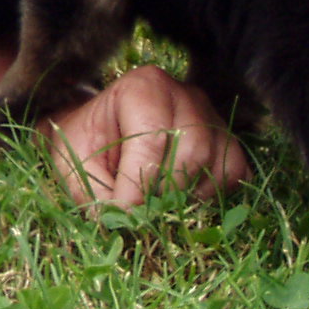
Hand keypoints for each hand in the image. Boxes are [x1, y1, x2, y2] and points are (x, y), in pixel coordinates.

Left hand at [42, 65, 249, 209]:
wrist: (100, 134)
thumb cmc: (87, 144)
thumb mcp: (75, 164)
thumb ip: (98, 193)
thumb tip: (129, 221)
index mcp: (144, 87)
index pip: (153, 138)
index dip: (139, 183)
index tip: (123, 212)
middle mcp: (186, 95)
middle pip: (194, 149)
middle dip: (166, 191)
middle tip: (140, 211)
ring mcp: (212, 117)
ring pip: (218, 164)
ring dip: (189, 195)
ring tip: (157, 203)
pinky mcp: (226, 142)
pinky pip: (234, 174)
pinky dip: (211, 195)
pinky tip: (182, 198)